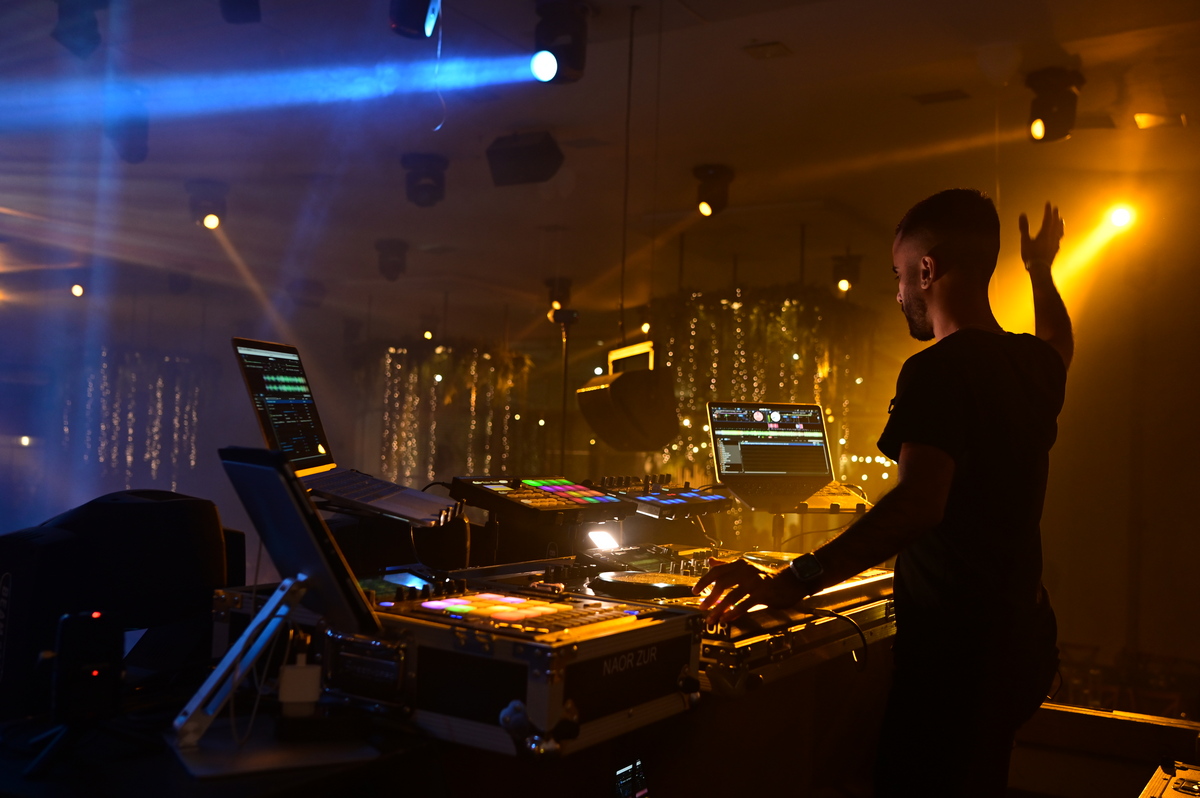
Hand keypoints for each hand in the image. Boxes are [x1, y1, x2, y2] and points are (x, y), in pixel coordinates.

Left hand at [693, 558, 807, 624]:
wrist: (791, 581)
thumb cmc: (766, 576)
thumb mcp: (746, 568)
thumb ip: (727, 565)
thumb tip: (710, 561)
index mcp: (739, 564)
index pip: (717, 571)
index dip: (704, 581)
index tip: (694, 591)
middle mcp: (745, 570)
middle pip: (721, 583)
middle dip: (710, 597)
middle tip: (702, 608)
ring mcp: (754, 582)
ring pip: (731, 597)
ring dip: (719, 609)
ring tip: (711, 618)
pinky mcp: (762, 593)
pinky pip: (744, 605)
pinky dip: (733, 613)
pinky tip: (726, 619)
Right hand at [1019, 201, 1063, 268]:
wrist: (1039, 268)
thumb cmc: (1031, 254)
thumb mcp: (1025, 240)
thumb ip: (1024, 227)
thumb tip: (1023, 214)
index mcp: (1045, 233)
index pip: (1047, 219)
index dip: (1048, 211)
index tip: (1049, 203)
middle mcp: (1052, 236)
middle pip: (1055, 223)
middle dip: (1055, 215)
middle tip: (1056, 208)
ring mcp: (1055, 243)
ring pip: (1059, 231)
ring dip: (1060, 224)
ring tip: (1061, 220)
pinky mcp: (1055, 249)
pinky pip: (1059, 239)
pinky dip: (1060, 235)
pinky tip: (1059, 236)